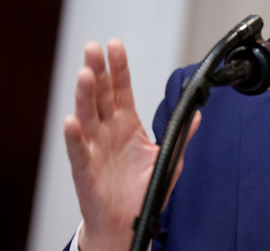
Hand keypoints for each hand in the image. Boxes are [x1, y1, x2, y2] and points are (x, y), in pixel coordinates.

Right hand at [64, 39, 200, 249]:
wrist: (127, 223)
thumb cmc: (143, 190)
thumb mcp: (169, 158)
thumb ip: (181, 134)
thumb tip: (197, 113)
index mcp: (127, 125)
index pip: (121, 89)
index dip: (119, 68)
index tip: (115, 46)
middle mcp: (108, 132)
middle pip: (101, 95)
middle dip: (98, 71)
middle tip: (93, 49)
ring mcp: (95, 148)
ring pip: (87, 116)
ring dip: (85, 95)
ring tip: (85, 74)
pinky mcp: (85, 170)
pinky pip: (78, 151)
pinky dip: (74, 136)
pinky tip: (72, 120)